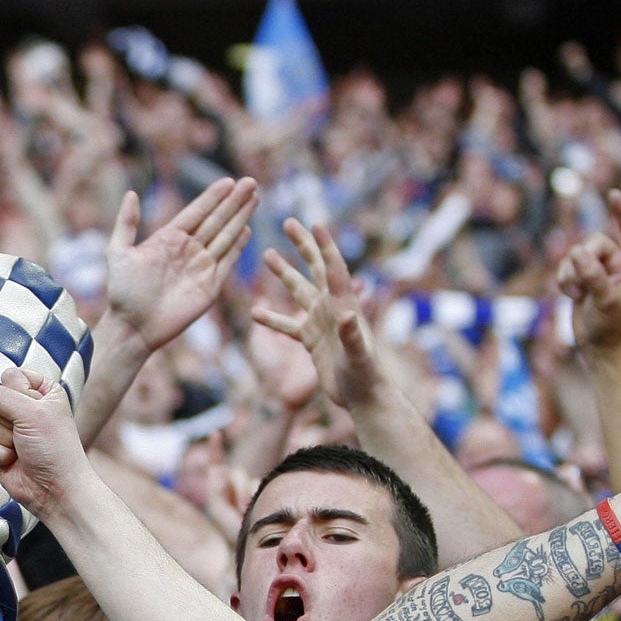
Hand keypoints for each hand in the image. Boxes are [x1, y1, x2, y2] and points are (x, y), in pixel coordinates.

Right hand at [0, 369, 92, 517]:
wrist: (55, 489)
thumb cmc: (55, 449)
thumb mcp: (32, 413)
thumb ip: (0, 397)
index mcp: (41, 392)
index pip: (11, 376)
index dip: (16, 392)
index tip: (32, 408)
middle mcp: (24, 408)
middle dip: (7, 419)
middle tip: (25, 432)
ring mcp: (9, 430)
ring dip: (2, 438)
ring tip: (20, 448)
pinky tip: (12, 461)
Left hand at [104, 177, 256, 358]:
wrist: (133, 327)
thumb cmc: (122, 292)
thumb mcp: (118, 252)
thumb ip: (126, 223)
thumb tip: (131, 194)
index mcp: (168, 239)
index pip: (196, 212)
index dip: (213, 197)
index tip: (229, 181)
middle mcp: (187, 250)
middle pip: (216, 220)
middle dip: (234, 202)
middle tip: (251, 182)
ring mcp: (200, 267)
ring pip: (225, 237)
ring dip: (240, 218)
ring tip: (255, 199)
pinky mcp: (210, 286)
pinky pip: (227, 262)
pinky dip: (237, 247)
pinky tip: (247, 230)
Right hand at [253, 219, 385, 409]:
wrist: (362, 397)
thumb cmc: (365, 377)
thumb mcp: (359, 357)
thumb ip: (352, 336)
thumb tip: (347, 316)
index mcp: (343, 306)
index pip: (334, 270)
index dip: (325, 246)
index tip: (316, 224)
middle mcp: (332, 309)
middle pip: (316, 269)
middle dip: (303, 246)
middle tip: (289, 222)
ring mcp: (320, 323)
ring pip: (299, 291)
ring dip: (284, 273)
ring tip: (268, 254)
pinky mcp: (311, 340)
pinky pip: (287, 325)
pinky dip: (272, 318)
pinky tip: (254, 311)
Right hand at [555, 189, 620, 350]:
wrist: (598, 344)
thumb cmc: (609, 324)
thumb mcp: (605, 300)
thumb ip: (594, 276)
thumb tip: (578, 253)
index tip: (613, 194)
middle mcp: (614, 262)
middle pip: (593, 242)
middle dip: (583, 260)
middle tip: (582, 284)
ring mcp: (596, 269)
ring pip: (574, 254)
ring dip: (570, 274)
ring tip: (578, 295)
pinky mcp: (579, 278)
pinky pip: (564, 266)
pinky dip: (563, 280)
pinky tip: (572, 296)